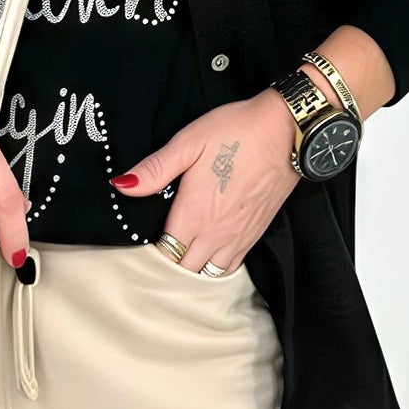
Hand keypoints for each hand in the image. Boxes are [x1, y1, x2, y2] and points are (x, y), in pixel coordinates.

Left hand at [112, 91, 299, 273]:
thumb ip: (155, 169)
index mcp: (193, 213)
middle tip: (157, 261)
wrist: (286, 131)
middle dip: (169, 270)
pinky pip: (230, 269)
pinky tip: (207, 261)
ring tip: (180, 264)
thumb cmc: (236, 131)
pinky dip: (214, 271)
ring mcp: (236, 238)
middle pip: (184, 272)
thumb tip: (122, 185)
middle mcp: (214, 233)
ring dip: (192, 274)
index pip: (165, 254)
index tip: (141, 251)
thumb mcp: (189, 142)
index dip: (151, 257)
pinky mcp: (253, 236)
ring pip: (207, 276)